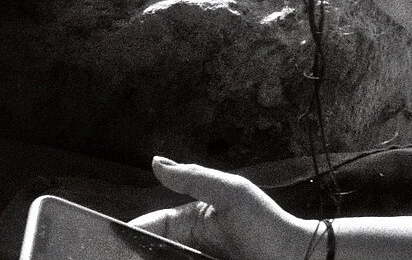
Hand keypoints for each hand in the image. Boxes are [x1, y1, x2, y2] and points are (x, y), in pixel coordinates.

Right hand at [131, 157, 316, 259]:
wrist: (297, 257)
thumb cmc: (269, 224)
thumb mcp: (232, 194)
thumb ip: (195, 179)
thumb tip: (156, 162)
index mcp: (194, 219)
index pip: (154, 226)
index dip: (134, 234)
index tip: (115, 243)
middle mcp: (192, 242)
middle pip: (155, 247)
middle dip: (141, 251)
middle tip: (125, 256)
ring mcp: (197, 258)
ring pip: (164, 258)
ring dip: (155, 258)